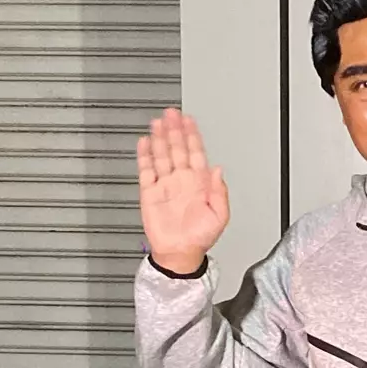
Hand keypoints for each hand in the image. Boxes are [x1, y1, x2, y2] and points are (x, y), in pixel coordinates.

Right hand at [137, 106, 229, 273]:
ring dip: (160, 138)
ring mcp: (165, 185)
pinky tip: (145, 142)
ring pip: (162, 155)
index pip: (196, 152)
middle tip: (171, 113)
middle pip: (177, 148)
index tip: (189, 120)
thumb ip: (221, 192)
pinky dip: (145, 155)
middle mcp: (182, 180)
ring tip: (158, 122)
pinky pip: (146, 170)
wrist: (180, 254)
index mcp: (200, 184)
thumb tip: (219, 170)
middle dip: (174, 130)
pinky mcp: (150, 192)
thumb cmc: (200, 238)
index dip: (193, 135)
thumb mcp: (220, 216)